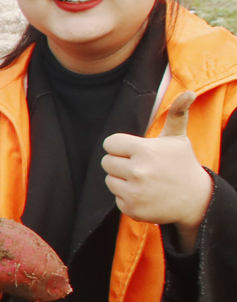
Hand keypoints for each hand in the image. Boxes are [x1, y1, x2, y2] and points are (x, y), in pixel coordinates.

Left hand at [103, 91, 212, 247]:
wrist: (195, 200)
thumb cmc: (181, 164)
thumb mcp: (178, 139)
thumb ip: (177, 114)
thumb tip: (189, 92)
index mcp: (145, 151)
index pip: (110, 144)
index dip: (120, 146)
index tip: (133, 151)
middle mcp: (138, 171)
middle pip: (106, 162)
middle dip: (120, 163)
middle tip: (140, 166)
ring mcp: (134, 192)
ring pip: (109, 180)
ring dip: (122, 180)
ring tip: (143, 180)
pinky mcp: (131, 209)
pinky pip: (115, 198)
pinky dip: (127, 197)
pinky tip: (145, 195)